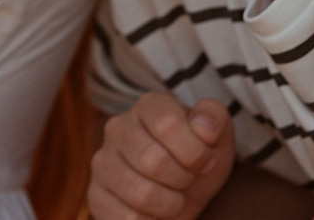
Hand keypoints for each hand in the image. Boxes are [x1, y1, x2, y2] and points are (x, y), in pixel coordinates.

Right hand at [90, 92, 233, 219]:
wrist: (182, 193)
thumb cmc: (196, 161)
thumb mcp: (217, 137)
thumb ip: (215, 119)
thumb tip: (205, 127)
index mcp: (148, 106)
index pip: (167, 123)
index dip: (194, 151)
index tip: (204, 161)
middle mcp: (118, 128)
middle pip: (154, 161)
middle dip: (183, 179)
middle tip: (187, 180)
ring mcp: (103, 162)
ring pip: (141, 193)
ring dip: (170, 204)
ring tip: (173, 197)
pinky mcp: (96, 195)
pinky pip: (127, 218)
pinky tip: (156, 212)